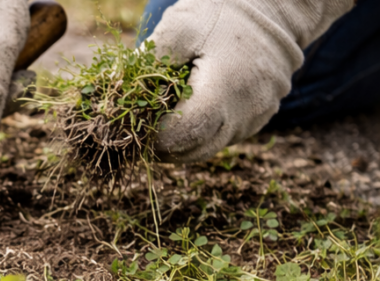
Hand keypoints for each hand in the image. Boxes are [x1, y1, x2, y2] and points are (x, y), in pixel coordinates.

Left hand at [150, 0, 352, 162]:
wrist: (273, 8)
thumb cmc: (221, 14)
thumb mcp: (178, 27)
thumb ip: (150, 62)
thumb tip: (124, 92)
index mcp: (223, 92)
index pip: (181, 137)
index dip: (153, 137)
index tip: (137, 123)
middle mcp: (244, 114)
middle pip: (192, 150)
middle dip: (162, 144)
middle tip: (142, 125)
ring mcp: (255, 120)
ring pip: (207, 147)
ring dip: (182, 141)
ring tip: (164, 116)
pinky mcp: (259, 119)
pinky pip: (223, 137)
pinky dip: (201, 132)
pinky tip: (188, 111)